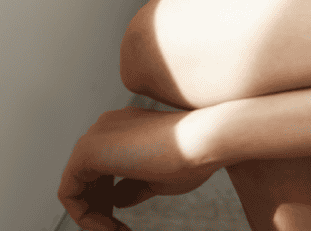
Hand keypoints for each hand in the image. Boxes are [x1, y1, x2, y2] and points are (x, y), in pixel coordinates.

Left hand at [57, 107, 219, 230]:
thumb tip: (115, 200)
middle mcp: (106, 126)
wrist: (205, 140)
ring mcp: (95, 135)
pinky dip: (84, 216)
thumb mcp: (158, 177)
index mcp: (125, 127)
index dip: (109, 203)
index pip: (102, 171)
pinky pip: (69, 193)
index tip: (124, 225)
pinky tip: (109, 227)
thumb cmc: (192, 157)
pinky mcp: (87, 150)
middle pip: (87, 179)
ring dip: (92, 216)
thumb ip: (132, 186)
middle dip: (100, 210)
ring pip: (76, 187)